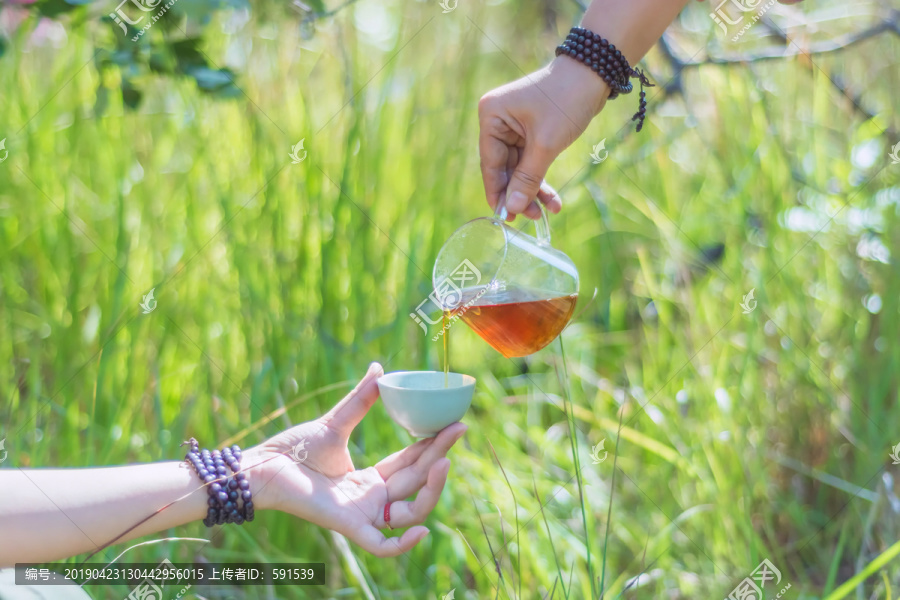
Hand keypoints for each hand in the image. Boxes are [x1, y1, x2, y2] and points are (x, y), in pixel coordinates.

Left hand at [244, 363, 467, 556]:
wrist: (264, 466)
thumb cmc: (294, 449)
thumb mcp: (337, 422)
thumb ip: (361, 399)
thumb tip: (379, 369)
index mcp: (370, 479)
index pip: (412, 463)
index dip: (433, 445)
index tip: (453, 423)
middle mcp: (372, 498)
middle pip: (417, 481)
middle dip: (440, 456)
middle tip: (459, 429)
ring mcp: (363, 514)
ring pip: (411, 511)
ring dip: (432, 490)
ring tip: (444, 461)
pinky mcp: (349, 527)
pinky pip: (382, 545)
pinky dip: (403, 544)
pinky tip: (422, 530)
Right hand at [478, 56, 609, 220]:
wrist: (594, 73)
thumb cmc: (566, 100)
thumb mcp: (546, 143)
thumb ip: (527, 178)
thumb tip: (512, 208)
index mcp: (491, 116)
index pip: (490, 163)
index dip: (498, 192)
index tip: (506, 217)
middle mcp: (497, 120)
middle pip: (504, 168)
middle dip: (519, 193)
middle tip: (530, 218)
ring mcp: (513, 126)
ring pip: (519, 168)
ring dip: (533, 190)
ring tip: (546, 213)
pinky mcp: (530, 131)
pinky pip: (531, 161)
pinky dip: (541, 179)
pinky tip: (552, 200)